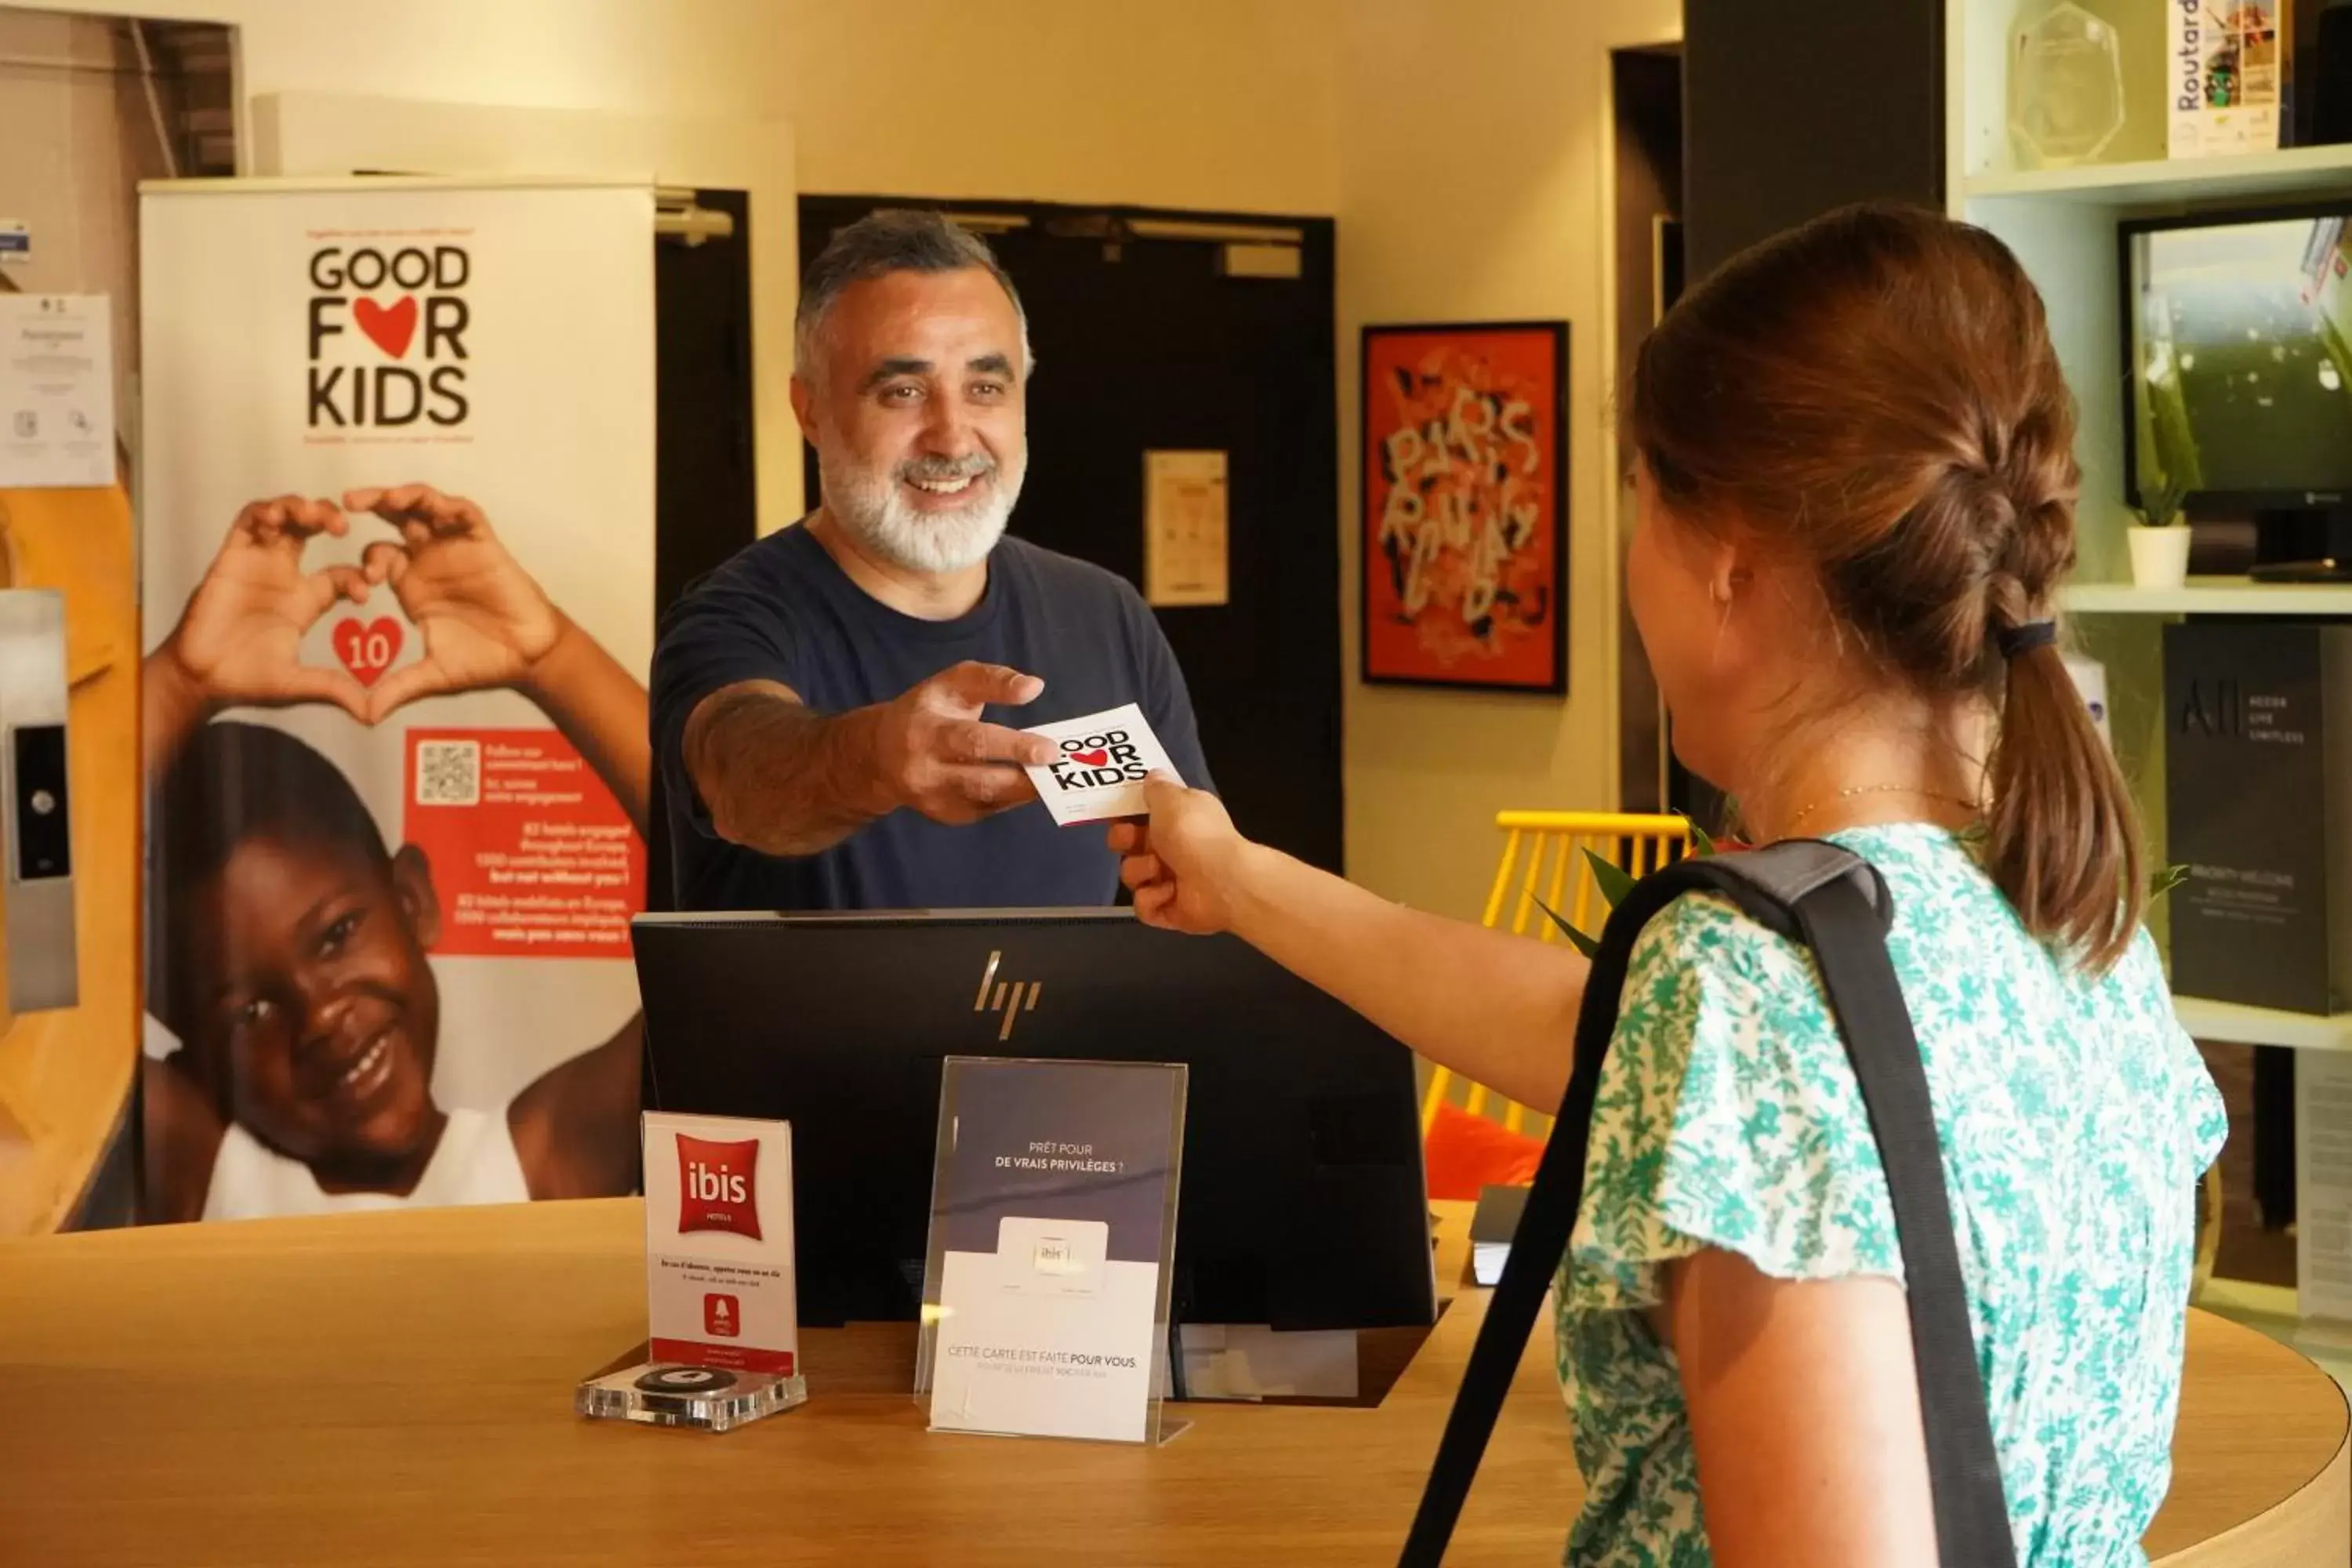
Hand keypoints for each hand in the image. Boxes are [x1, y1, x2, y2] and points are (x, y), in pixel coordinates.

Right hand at [160, 496, 372, 720]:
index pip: (342, 574)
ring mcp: (258, 564)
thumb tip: (373, 714)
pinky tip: (278, 518)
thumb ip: (335, 690)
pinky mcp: (230, 558)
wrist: (202, 678)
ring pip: (282, 519)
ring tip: (316, 516)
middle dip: (330, 519)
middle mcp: (284, 576)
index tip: (366, 588)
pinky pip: (246, 524)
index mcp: (306, 600)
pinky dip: (263, 512)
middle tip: (344, 526)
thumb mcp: (299, 683)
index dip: (357, 575)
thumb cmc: (247, 678)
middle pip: (312, 531)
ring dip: (300, 508)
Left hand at [345, 484, 561, 721]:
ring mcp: (455, 547)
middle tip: (345, 500)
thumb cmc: (484, 661)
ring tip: (383, 499)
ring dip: (404, 496)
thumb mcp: (432, 676)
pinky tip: (433, 507)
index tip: (363, 581)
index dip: (364, 560)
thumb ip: (397, 688)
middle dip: (370, 503)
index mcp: (411, 584)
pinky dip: (448, 506)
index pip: (376, 555)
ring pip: (425, 507)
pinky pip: (464, 514)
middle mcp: (429, 559)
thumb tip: (363, 717)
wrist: (529, 657)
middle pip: (393, 518)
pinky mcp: (483, 543)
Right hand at [873, 662, 1056, 824]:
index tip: (1050, 749)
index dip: (1013, 746)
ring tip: (1054, 778)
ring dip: (1025, 791)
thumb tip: (1034, 687)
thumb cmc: (924, 712)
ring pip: (989, 800)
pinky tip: (1028, 784)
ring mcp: (935, 800)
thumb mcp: (950, 684)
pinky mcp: (947, 816)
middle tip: (1061, 768)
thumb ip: (991, 680)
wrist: (879, 756)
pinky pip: (989, 809)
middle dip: (1026, 776)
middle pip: (983, 779)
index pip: (973, 741)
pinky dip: (1012, 797)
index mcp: (926, 731)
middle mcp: (926, 771)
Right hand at [1109, 776, 1252, 934]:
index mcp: (1177, 820)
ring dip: (1140, 870)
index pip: (1142, 815)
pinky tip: (1169, 893)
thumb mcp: (1173, 799)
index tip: (1114, 812)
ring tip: (1158, 869)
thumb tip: (1153, 776)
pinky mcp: (1168, 910)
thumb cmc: (1194, 834)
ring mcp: (1169, 881)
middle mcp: (1172, 848)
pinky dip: (1152, 900)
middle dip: (1124, 841)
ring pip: (1131, 875)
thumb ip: (1157, 788)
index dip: (1125, 813)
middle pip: (1130, 845)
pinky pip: (1143, 906)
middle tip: (1130, 840)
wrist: (1222, 882)